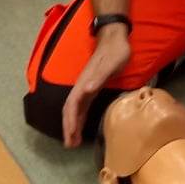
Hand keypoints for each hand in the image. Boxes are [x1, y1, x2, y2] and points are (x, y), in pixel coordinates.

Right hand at [61, 26, 131, 146]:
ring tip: (73, 141)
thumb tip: (87, 90)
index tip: (71, 136)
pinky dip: (79, 117)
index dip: (71, 121)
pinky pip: (81, 106)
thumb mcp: (112, 64)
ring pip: (74, 109)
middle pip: (70, 110)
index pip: (73, 106)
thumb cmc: (116, 51)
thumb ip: (100, 76)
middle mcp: (82, 86)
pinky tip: (80, 126)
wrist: (115, 38)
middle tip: (70, 145)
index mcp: (84, 83)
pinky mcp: (91, 87)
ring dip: (72, 125)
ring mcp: (86, 87)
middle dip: (68, 128)